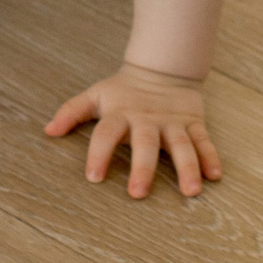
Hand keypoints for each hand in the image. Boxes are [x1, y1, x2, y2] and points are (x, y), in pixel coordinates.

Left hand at [45, 63, 222, 197]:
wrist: (162, 68)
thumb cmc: (123, 91)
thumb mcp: (95, 96)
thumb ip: (72, 112)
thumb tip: (48, 130)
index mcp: (121, 114)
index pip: (106, 133)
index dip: (99, 153)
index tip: (94, 177)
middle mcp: (147, 120)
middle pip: (146, 144)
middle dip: (143, 168)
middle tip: (138, 194)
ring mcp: (173, 122)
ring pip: (182, 145)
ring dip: (187, 167)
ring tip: (191, 191)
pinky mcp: (193, 123)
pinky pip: (204, 140)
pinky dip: (211, 156)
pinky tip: (214, 176)